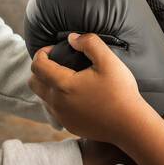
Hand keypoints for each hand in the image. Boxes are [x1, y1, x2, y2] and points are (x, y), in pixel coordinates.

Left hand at [29, 32, 153, 145]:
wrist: (130, 125)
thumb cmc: (121, 92)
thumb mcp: (109, 60)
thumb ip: (89, 42)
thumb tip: (72, 38)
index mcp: (63, 85)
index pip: (37, 66)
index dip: (42, 53)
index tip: (54, 49)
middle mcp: (57, 103)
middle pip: (33, 82)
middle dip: (40, 69)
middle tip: (57, 62)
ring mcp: (62, 117)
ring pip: (42, 97)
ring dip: (48, 85)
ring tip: (67, 77)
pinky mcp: (69, 126)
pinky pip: (54, 110)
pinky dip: (57, 99)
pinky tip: (75, 95)